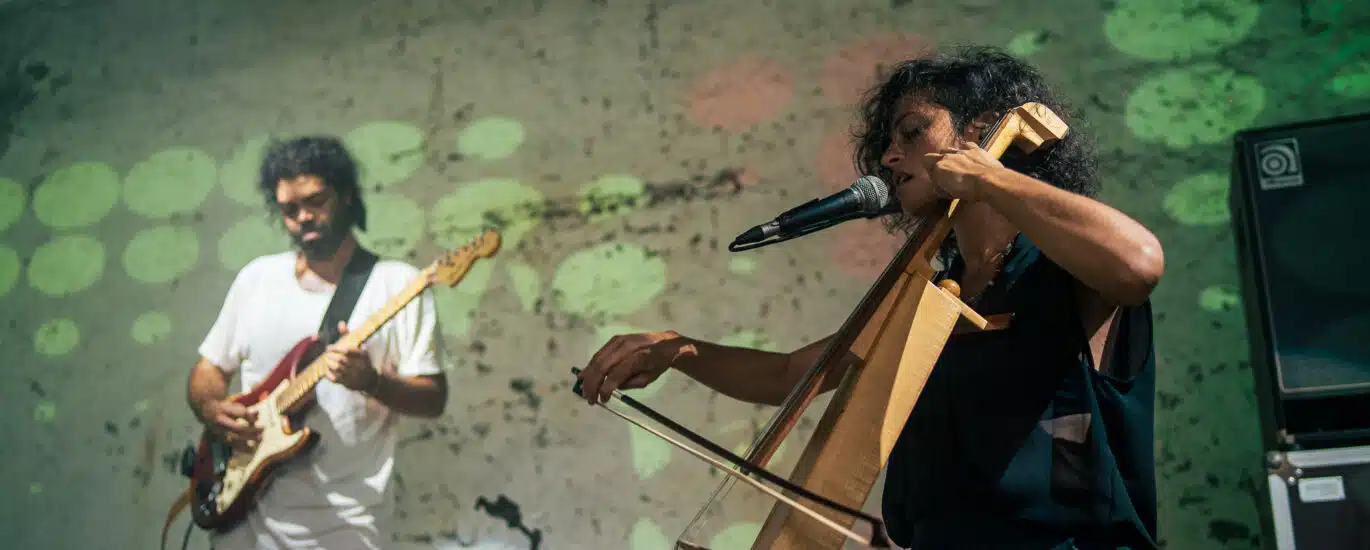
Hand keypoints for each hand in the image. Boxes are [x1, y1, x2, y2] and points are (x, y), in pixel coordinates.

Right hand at [202, 399, 259, 450]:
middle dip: (252, 430)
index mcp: (224, 409)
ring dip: (248, 439)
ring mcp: (218, 431)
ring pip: (234, 439)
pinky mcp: (219, 438)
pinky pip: (231, 445)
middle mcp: (220, 421)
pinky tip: (251, 449)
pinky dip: (242, 448)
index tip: (257, 418)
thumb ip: (245, 409)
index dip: (251, 416)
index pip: (241, 413)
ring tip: (260, 438)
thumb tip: (257, 413)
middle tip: (262, 428)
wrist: (205, 412)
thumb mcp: (233, 405)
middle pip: (238, 428)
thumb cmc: (224, 408)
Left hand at [323, 321, 378, 392]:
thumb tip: (340, 323)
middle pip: (342, 360)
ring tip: (326, 360)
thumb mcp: (358, 346)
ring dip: (329, 363)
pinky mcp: (349, 384)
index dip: (336, 349)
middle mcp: (360, 366)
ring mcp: (354, 376)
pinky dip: (329, 374)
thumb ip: (348, 335)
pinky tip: (326, 370)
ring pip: (338, 369)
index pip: (348, 351)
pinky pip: (336, 379)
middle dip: (331, 356)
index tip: (329, 347)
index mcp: (363, 356)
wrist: (370, 380)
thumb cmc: (361, 359)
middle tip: (326, 353)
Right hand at [577, 331, 692, 404]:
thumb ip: (628, 384)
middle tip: (589, 398)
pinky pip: (599, 354)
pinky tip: (584, 376)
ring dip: (588, 376)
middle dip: (592, 384)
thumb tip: (609, 387)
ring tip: (584, 390)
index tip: (602, 400)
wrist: (665, 344)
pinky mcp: (614, 339)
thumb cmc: (658, 364)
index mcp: (638, 358)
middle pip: (602, 367)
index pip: (616, 375)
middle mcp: (626, 347)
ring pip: (597, 359)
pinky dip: (591, 366)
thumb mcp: (647, 379)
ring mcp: (618, 341)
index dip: (606, 389)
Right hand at [922, 141, 1003, 201]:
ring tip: (956, 166)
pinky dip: (965, 150)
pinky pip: (966, 145)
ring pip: (948, 149)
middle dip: (935, 162)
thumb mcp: (948, 193)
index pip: (926, 164)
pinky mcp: (974, 149)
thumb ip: (939, 186)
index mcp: (938, 166)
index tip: (935, 180)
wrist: (989, 181)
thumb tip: (938, 186)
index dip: (930, 172)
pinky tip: (969, 157)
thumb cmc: (968, 190)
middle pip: (933, 155)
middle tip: (943, 173)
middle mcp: (947, 156)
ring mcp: (961, 151)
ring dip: (948, 156)